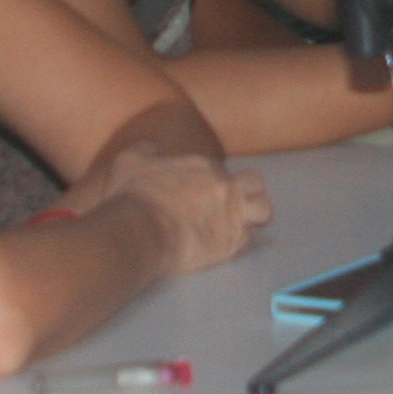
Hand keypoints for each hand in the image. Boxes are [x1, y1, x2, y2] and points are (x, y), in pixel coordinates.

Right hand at [104, 151, 269, 272]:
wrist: (138, 230)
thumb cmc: (132, 197)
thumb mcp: (129, 162)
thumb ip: (144, 152)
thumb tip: (150, 148)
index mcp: (203, 166)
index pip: (223, 169)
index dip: (214, 182)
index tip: (203, 193)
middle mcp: (223, 187)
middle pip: (256, 183)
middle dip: (249, 192)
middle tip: (235, 204)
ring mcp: (230, 215)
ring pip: (263, 211)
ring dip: (253, 216)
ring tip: (240, 223)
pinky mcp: (229, 243)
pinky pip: (247, 240)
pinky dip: (238, 242)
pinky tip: (223, 244)